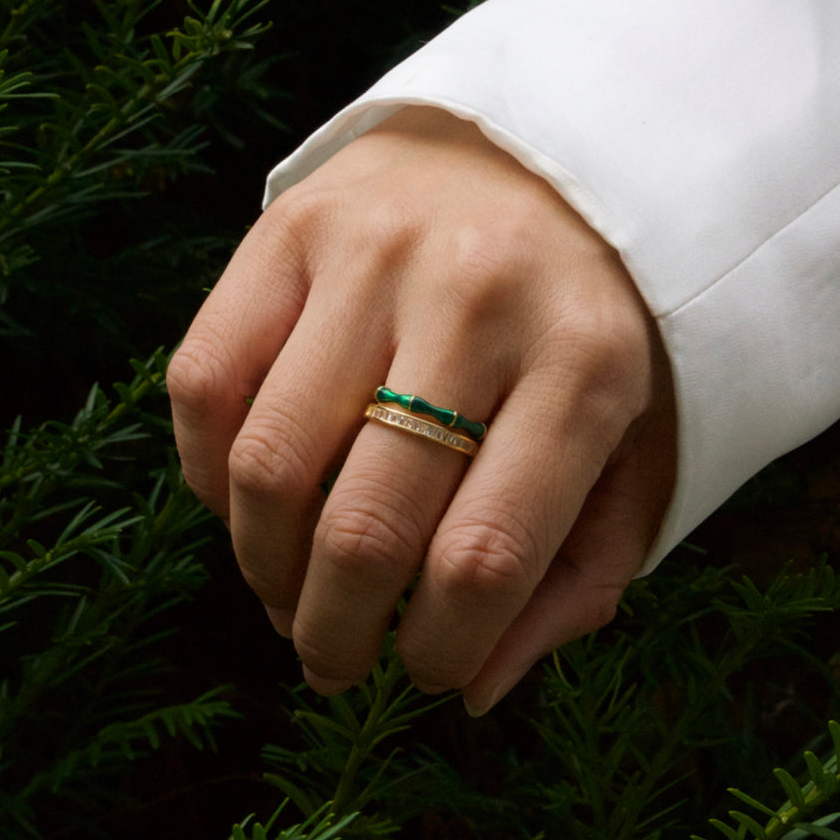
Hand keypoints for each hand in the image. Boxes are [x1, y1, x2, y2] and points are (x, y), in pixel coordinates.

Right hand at [168, 105, 675, 713]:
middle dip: (335, 633)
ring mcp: (373, 253)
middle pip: (366, 526)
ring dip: (264, 568)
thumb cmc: (593, 317)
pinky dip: (207, 473)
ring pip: (269, 464)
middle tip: (333, 659)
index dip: (439, 651)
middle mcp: (477, 300)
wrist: (537, 150)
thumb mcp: (634, 442)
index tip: (426, 670)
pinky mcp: (290, 222)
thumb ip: (577, 575)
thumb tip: (473, 688)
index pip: (487, 558)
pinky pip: (204, 380)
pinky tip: (248, 499)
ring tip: (288, 591)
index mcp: (586, 365)